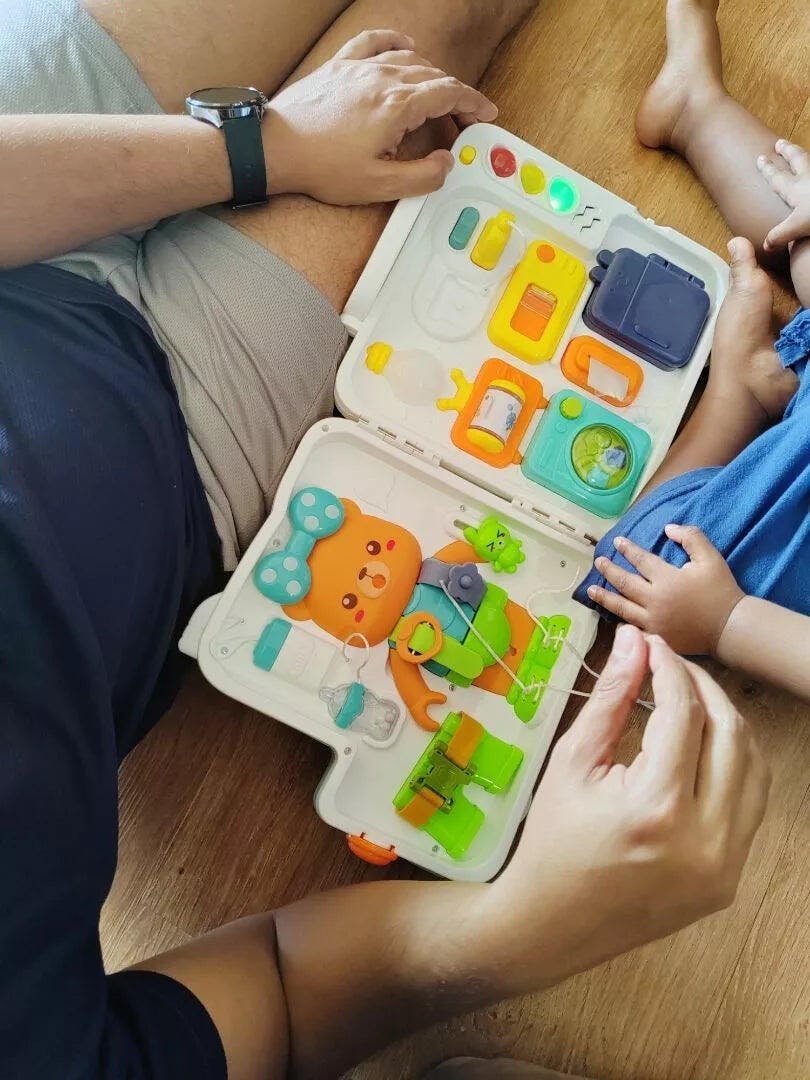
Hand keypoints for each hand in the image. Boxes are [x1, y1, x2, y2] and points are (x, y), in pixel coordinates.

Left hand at [263, 30, 497, 203]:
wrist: (276, 148)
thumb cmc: (322, 168)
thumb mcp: (379, 186)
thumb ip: (421, 176)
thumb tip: (447, 163)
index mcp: (398, 106)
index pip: (449, 94)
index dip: (474, 103)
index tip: (486, 114)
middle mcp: (383, 77)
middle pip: (433, 76)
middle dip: (456, 95)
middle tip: (463, 118)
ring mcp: (360, 67)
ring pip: (409, 59)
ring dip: (431, 75)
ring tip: (438, 96)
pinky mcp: (339, 66)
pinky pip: (375, 41)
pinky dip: (396, 41)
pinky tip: (405, 48)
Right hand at [484, 627, 768, 989]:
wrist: (552, 923)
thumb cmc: (551, 840)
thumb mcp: (573, 762)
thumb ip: (609, 698)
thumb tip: (632, 642)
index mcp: (656, 807)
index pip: (682, 713)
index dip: (669, 668)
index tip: (650, 646)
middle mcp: (704, 839)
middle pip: (729, 733)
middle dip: (702, 687)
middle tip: (670, 665)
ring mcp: (725, 864)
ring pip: (753, 767)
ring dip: (725, 722)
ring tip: (688, 699)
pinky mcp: (729, 878)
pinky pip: (750, 804)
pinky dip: (734, 764)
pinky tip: (704, 746)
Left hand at [587, 525, 745, 655]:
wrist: (731, 627)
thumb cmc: (721, 590)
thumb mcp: (710, 557)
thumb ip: (691, 537)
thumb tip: (668, 528)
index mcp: (667, 579)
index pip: (641, 560)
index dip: (629, 550)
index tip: (618, 541)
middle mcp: (655, 600)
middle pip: (625, 583)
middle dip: (610, 571)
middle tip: (599, 562)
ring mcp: (653, 621)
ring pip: (622, 607)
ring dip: (605, 597)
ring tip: (590, 590)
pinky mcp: (656, 637)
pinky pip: (632, 627)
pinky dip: (620, 620)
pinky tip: (611, 615)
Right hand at [757, 140, 809, 251]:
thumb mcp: (798, 228)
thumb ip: (781, 235)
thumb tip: (766, 246)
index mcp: (795, 189)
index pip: (778, 177)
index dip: (768, 169)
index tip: (760, 159)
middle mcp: (808, 177)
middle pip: (796, 159)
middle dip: (787, 151)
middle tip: (780, 143)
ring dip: (802, 152)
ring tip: (797, 149)